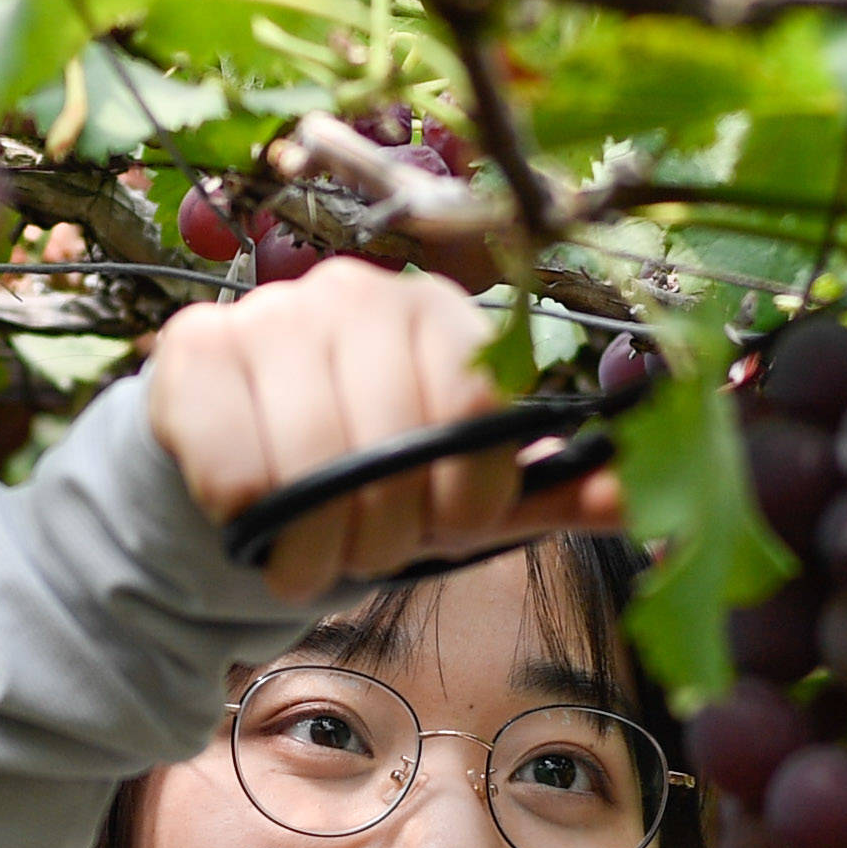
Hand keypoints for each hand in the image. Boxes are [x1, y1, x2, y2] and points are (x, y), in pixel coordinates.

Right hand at [145, 262, 631, 600]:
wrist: (234, 474)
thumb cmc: (363, 480)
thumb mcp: (463, 495)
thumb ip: (552, 492)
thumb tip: (652, 497)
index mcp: (438, 315)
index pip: (477, 405)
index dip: (465, 495)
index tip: (443, 532)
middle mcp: (356, 292)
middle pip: (396, 439)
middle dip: (390, 529)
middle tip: (369, 553)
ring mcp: (269, 316)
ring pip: (315, 462)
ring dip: (318, 544)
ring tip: (311, 555)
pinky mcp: (193, 353)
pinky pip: (237, 469)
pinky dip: (250, 524)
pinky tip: (254, 527)